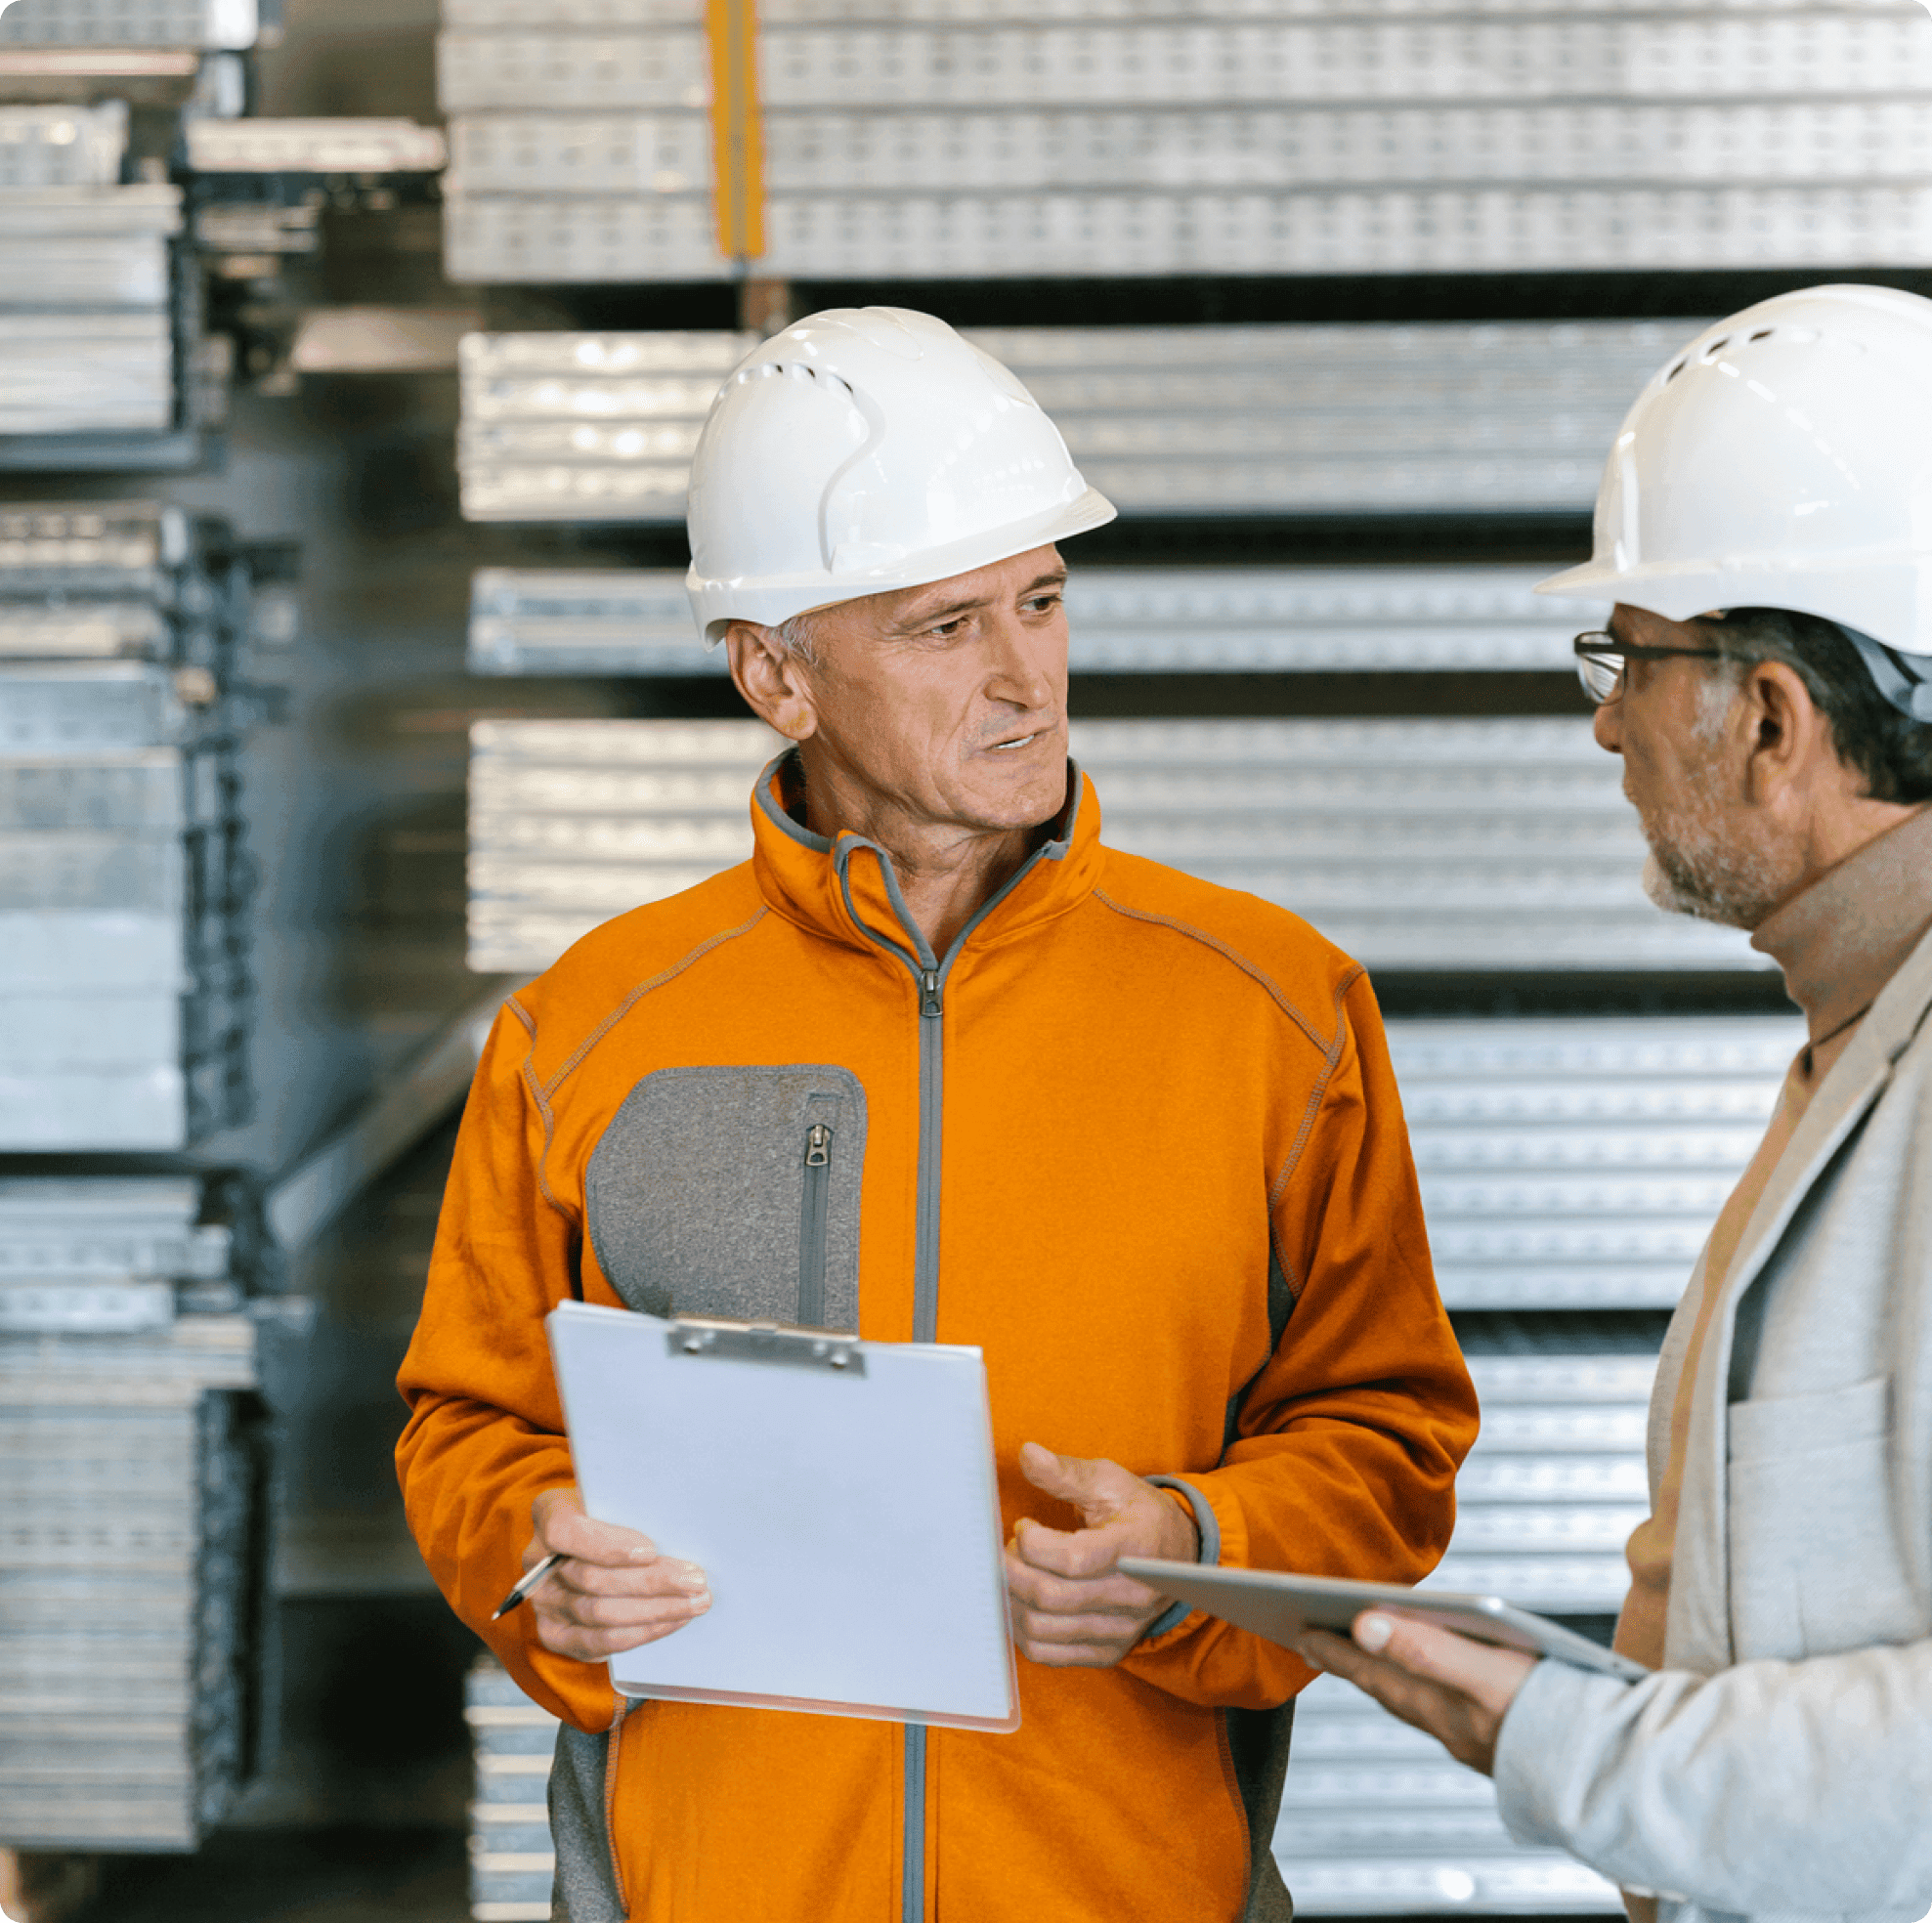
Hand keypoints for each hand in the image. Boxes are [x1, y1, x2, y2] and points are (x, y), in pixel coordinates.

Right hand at [522, 1487, 709, 1662]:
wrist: (595, 1544)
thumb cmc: (615, 1512)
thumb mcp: (620, 1496)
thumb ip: (635, 1507)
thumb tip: (681, 1523)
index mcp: (549, 1513)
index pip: (565, 1530)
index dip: (606, 1544)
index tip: (650, 1551)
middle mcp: (538, 1560)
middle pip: (591, 1578)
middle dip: (650, 1582)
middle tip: (694, 1580)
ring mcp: (544, 1601)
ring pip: (599, 1613)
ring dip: (654, 1610)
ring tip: (694, 1602)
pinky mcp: (556, 1634)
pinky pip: (598, 1641)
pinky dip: (641, 1633)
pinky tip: (672, 1621)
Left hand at [1003, 1441, 1199, 1668]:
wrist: (1177, 1555)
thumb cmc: (1138, 1513)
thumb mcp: (1110, 1481)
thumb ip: (1067, 1472)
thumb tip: (1027, 1454)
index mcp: (1135, 1548)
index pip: (1072, 1558)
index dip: (1032, 1542)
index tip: (1024, 1525)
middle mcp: (1131, 1596)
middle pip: (1050, 1596)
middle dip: (1012, 1569)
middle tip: (1007, 1548)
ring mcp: (1119, 1629)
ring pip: (1043, 1629)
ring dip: (1012, 1599)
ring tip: (1014, 1571)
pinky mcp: (1107, 1651)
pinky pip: (1049, 1653)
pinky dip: (1022, 1630)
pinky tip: (1019, 1601)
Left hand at [1294, 1609, 1536, 1774]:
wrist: (1623, 1776)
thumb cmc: (1559, 1717)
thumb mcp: (1488, 1671)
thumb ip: (1425, 1647)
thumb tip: (1363, 1624)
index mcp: (1445, 1705)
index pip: (1374, 1671)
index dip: (1335, 1650)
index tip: (1299, 1631)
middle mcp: (1455, 1727)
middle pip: (1389, 1689)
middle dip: (1351, 1663)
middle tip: (1314, 1641)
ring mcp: (1480, 1740)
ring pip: (1417, 1702)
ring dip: (1384, 1677)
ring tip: (1360, 1658)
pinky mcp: (1507, 1746)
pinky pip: (1447, 1713)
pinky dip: (1424, 1693)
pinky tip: (1429, 1688)